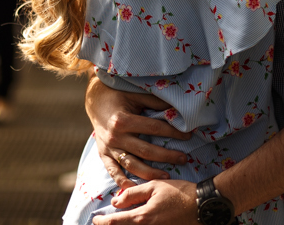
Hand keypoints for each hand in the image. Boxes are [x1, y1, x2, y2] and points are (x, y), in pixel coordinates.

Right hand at [86, 72, 188, 189]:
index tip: (188, 136)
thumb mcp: (136, 94)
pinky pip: (113, 171)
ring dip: (150, 173)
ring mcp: (109, 148)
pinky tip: (134, 188)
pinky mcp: (103, 155)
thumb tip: (176, 109)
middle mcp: (115, 136)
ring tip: (166, 177)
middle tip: (184, 159)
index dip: (173, 132)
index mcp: (123, 120)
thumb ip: (155, 102)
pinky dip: (122, 181)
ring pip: (132, 164)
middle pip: (146, 151)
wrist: (95, 101)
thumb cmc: (119, 95)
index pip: (154, 128)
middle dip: (167, 156)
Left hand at [93, 179, 197, 224]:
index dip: (103, 222)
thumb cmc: (180, 193)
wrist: (203, 205)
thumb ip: (133, 194)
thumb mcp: (155, 186)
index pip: (116, 222)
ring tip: (120, 221)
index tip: (96, 220)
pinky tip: (136, 222)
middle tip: (104, 223)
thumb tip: (115, 201)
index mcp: (142, 217)